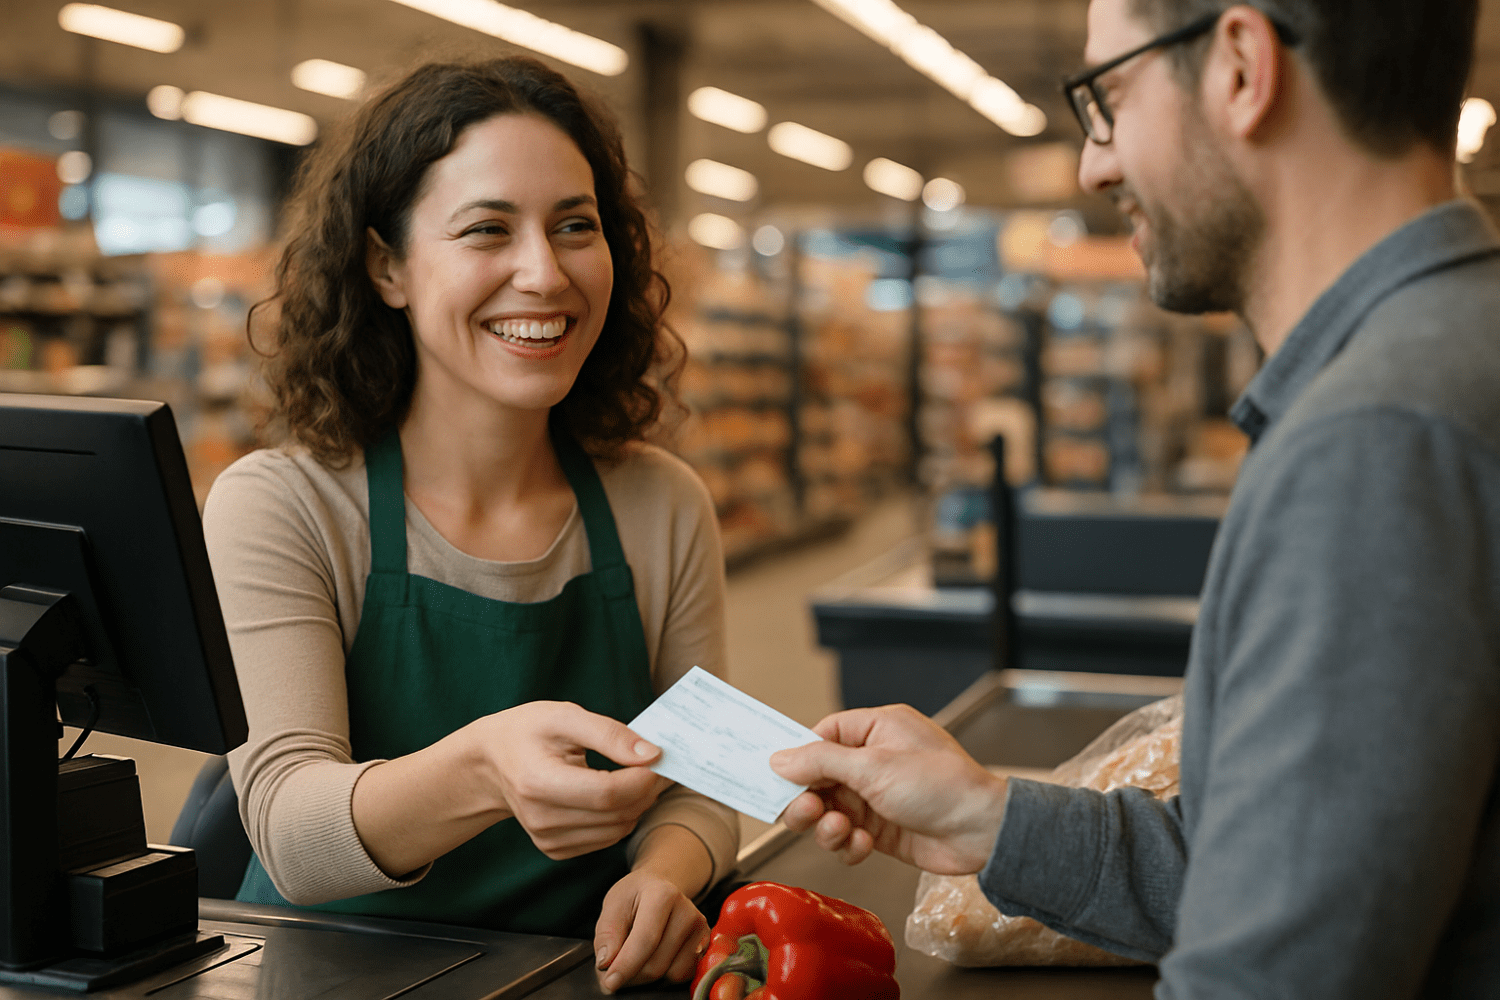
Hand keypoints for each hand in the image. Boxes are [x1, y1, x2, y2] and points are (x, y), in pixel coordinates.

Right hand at [473, 701, 671, 859]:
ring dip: (639, 803)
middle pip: (616, 814)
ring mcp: (547, 839)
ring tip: (640, 774)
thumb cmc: (527, 732)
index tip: (659, 757)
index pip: (607, 794)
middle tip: (658, 762)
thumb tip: (651, 753)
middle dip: (647, 789)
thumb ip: (609, 733)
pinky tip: (619, 792)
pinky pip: (606, 838)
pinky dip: (622, 816)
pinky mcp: (555, 849)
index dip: (642, 778)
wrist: (491, 763)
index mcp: (539, 783)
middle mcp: (541, 819)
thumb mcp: (564, 716)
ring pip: (617, 830)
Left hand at [593, 869, 709, 993]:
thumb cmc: (635, 897)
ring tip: (639, 955)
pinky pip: (683, 975)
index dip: (625, 966)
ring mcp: (701, 930)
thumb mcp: (613, 905)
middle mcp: (688, 912)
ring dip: (649, 975)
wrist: (660, 887)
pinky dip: (666, 974)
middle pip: (657, 964)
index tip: (610, 982)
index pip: (645, 940)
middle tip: (617, 966)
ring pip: (671, 974)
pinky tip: (657, 956)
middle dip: (632, 973)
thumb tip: (607, 963)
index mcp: (663, 895)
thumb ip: (607, 934)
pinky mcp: (706, 946)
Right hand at [770, 703, 1008, 873]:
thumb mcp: (873, 767)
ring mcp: (878, 796)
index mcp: (877, 729)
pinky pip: (847, 835)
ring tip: (842, 829)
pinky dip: (848, 843)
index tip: (776, 775)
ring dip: (828, 825)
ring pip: (829, 810)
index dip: (799, 756)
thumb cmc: (942, 786)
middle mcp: (875, 760)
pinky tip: (862, 843)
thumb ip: (821, 761)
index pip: (823, 735)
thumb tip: (781, 758)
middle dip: (808, 797)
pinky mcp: (882, 829)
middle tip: (806, 811)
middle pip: (820, 777)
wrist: (982, 832)